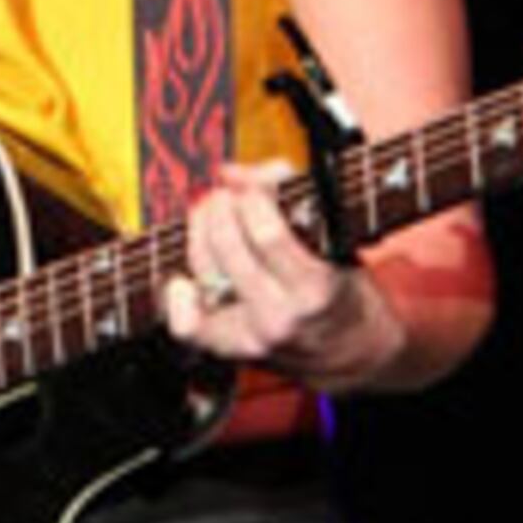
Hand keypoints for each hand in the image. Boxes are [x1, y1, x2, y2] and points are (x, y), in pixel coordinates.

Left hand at [159, 164, 405, 387]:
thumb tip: (234, 171)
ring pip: (205, 274)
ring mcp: (251, 334)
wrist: (344, 350)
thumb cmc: (337, 288)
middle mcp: (280, 315)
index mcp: (314, 288)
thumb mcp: (331, 242)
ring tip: (208, 214)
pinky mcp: (229, 347)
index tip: (250, 184)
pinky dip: (178, 298)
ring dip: (199, 232)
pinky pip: (188, 325)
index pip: (268, 237)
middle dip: (221, 209)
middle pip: (229, 250)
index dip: (251, 198)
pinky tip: (185, 278)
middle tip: (225, 194)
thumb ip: (287, 196)